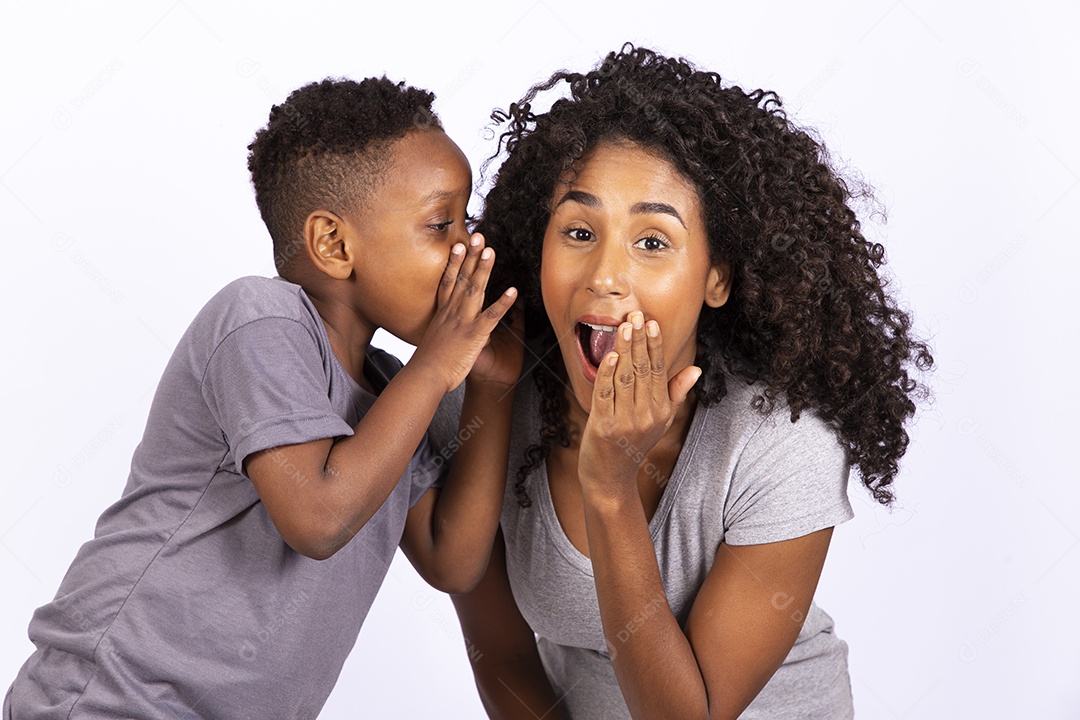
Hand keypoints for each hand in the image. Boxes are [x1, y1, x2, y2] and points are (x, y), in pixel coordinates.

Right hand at [410, 233, 516, 392]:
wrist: (425, 376)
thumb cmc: (428, 365)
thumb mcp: (434, 342)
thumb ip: (443, 332)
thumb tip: (445, 330)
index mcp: (442, 314)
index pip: (448, 282)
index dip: (454, 262)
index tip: (458, 245)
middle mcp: (452, 313)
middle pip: (462, 279)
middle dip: (470, 256)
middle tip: (478, 236)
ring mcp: (463, 321)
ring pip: (475, 290)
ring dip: (483, 270)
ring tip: (491, 251)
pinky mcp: (474, 334)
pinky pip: (492, 316)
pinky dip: (502, 303)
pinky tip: (513, 290)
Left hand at [578, 311, 700, 494]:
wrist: (611, 476)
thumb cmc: (633, 443)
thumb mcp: (660, 420)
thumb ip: (675, 393)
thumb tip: (695, 370)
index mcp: (661, 410)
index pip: (660, 371)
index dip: (656, 345)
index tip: (652, 323)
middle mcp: (646, 415)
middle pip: (644, 370)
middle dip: (640, 340)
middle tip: (636, 316)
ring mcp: (625, 421)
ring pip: (625, 377)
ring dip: (625, 349)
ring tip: (624, 327)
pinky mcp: (604, 426)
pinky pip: (605, 393)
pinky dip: (607, 372)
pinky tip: (609, 354)